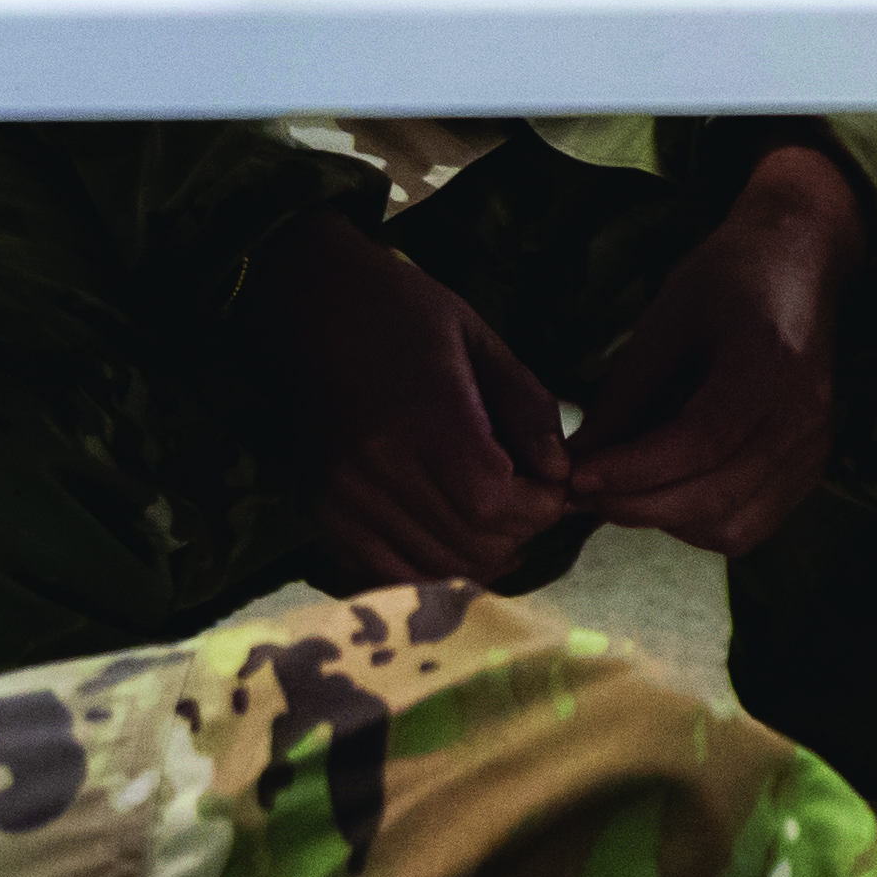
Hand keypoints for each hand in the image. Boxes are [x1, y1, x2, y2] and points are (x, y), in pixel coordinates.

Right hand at [264, 209, 585, 589]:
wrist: (315, 305)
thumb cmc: (407, 312)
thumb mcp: (482, 341)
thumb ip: (527, 409)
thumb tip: (560, 473)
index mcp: (423, 417)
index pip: (493, 502)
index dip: (539, 506)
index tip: (555, 484)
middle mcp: (376, 467)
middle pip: (468, 544)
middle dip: (519, 532)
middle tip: (532, 500)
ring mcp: (343, 497)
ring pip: (433, 567)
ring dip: (481, 554)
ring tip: (498, 517)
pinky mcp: (322, 512)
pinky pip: (387, 572)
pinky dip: (431, 566)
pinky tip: (453, 533)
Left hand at [562, 142, 864, 555]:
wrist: (801, 263)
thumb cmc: (730, 277)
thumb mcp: (665, 320)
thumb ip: (623, 396)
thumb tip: (572, 463)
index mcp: (771, 366)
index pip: (699, 444)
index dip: (632, 471)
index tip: (574, 478)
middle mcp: (804, 417)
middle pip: (715, 496)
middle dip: (635, 505)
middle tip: (580, 494)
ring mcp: (814, 448)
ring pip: (731, 527)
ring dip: (665, 520)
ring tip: (621, 490)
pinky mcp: (810, 468)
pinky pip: (749, 525)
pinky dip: (698, 523)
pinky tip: (666, 491)